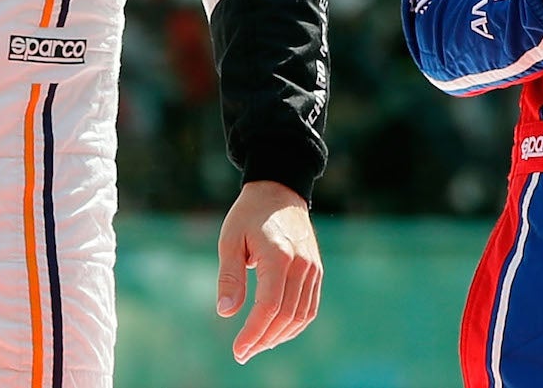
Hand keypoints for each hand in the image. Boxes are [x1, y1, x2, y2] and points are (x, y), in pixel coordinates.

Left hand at [215, 180, 321, 363]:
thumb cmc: (249, 214)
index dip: (253, 333)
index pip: (269, 307)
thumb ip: (230, 277)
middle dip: (263, 340)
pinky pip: (310, 307)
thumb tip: (226, 312)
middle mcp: (301, 264)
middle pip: (286, 316)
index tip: (238, 350)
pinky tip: (276, 332)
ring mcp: (313, 268)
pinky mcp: (316, 270)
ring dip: (279, 336)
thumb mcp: (230, 239)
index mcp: (278, 255)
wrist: (280, 190)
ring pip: (301, 316)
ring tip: (257, 345)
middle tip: (243, 353)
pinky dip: (294, 325)